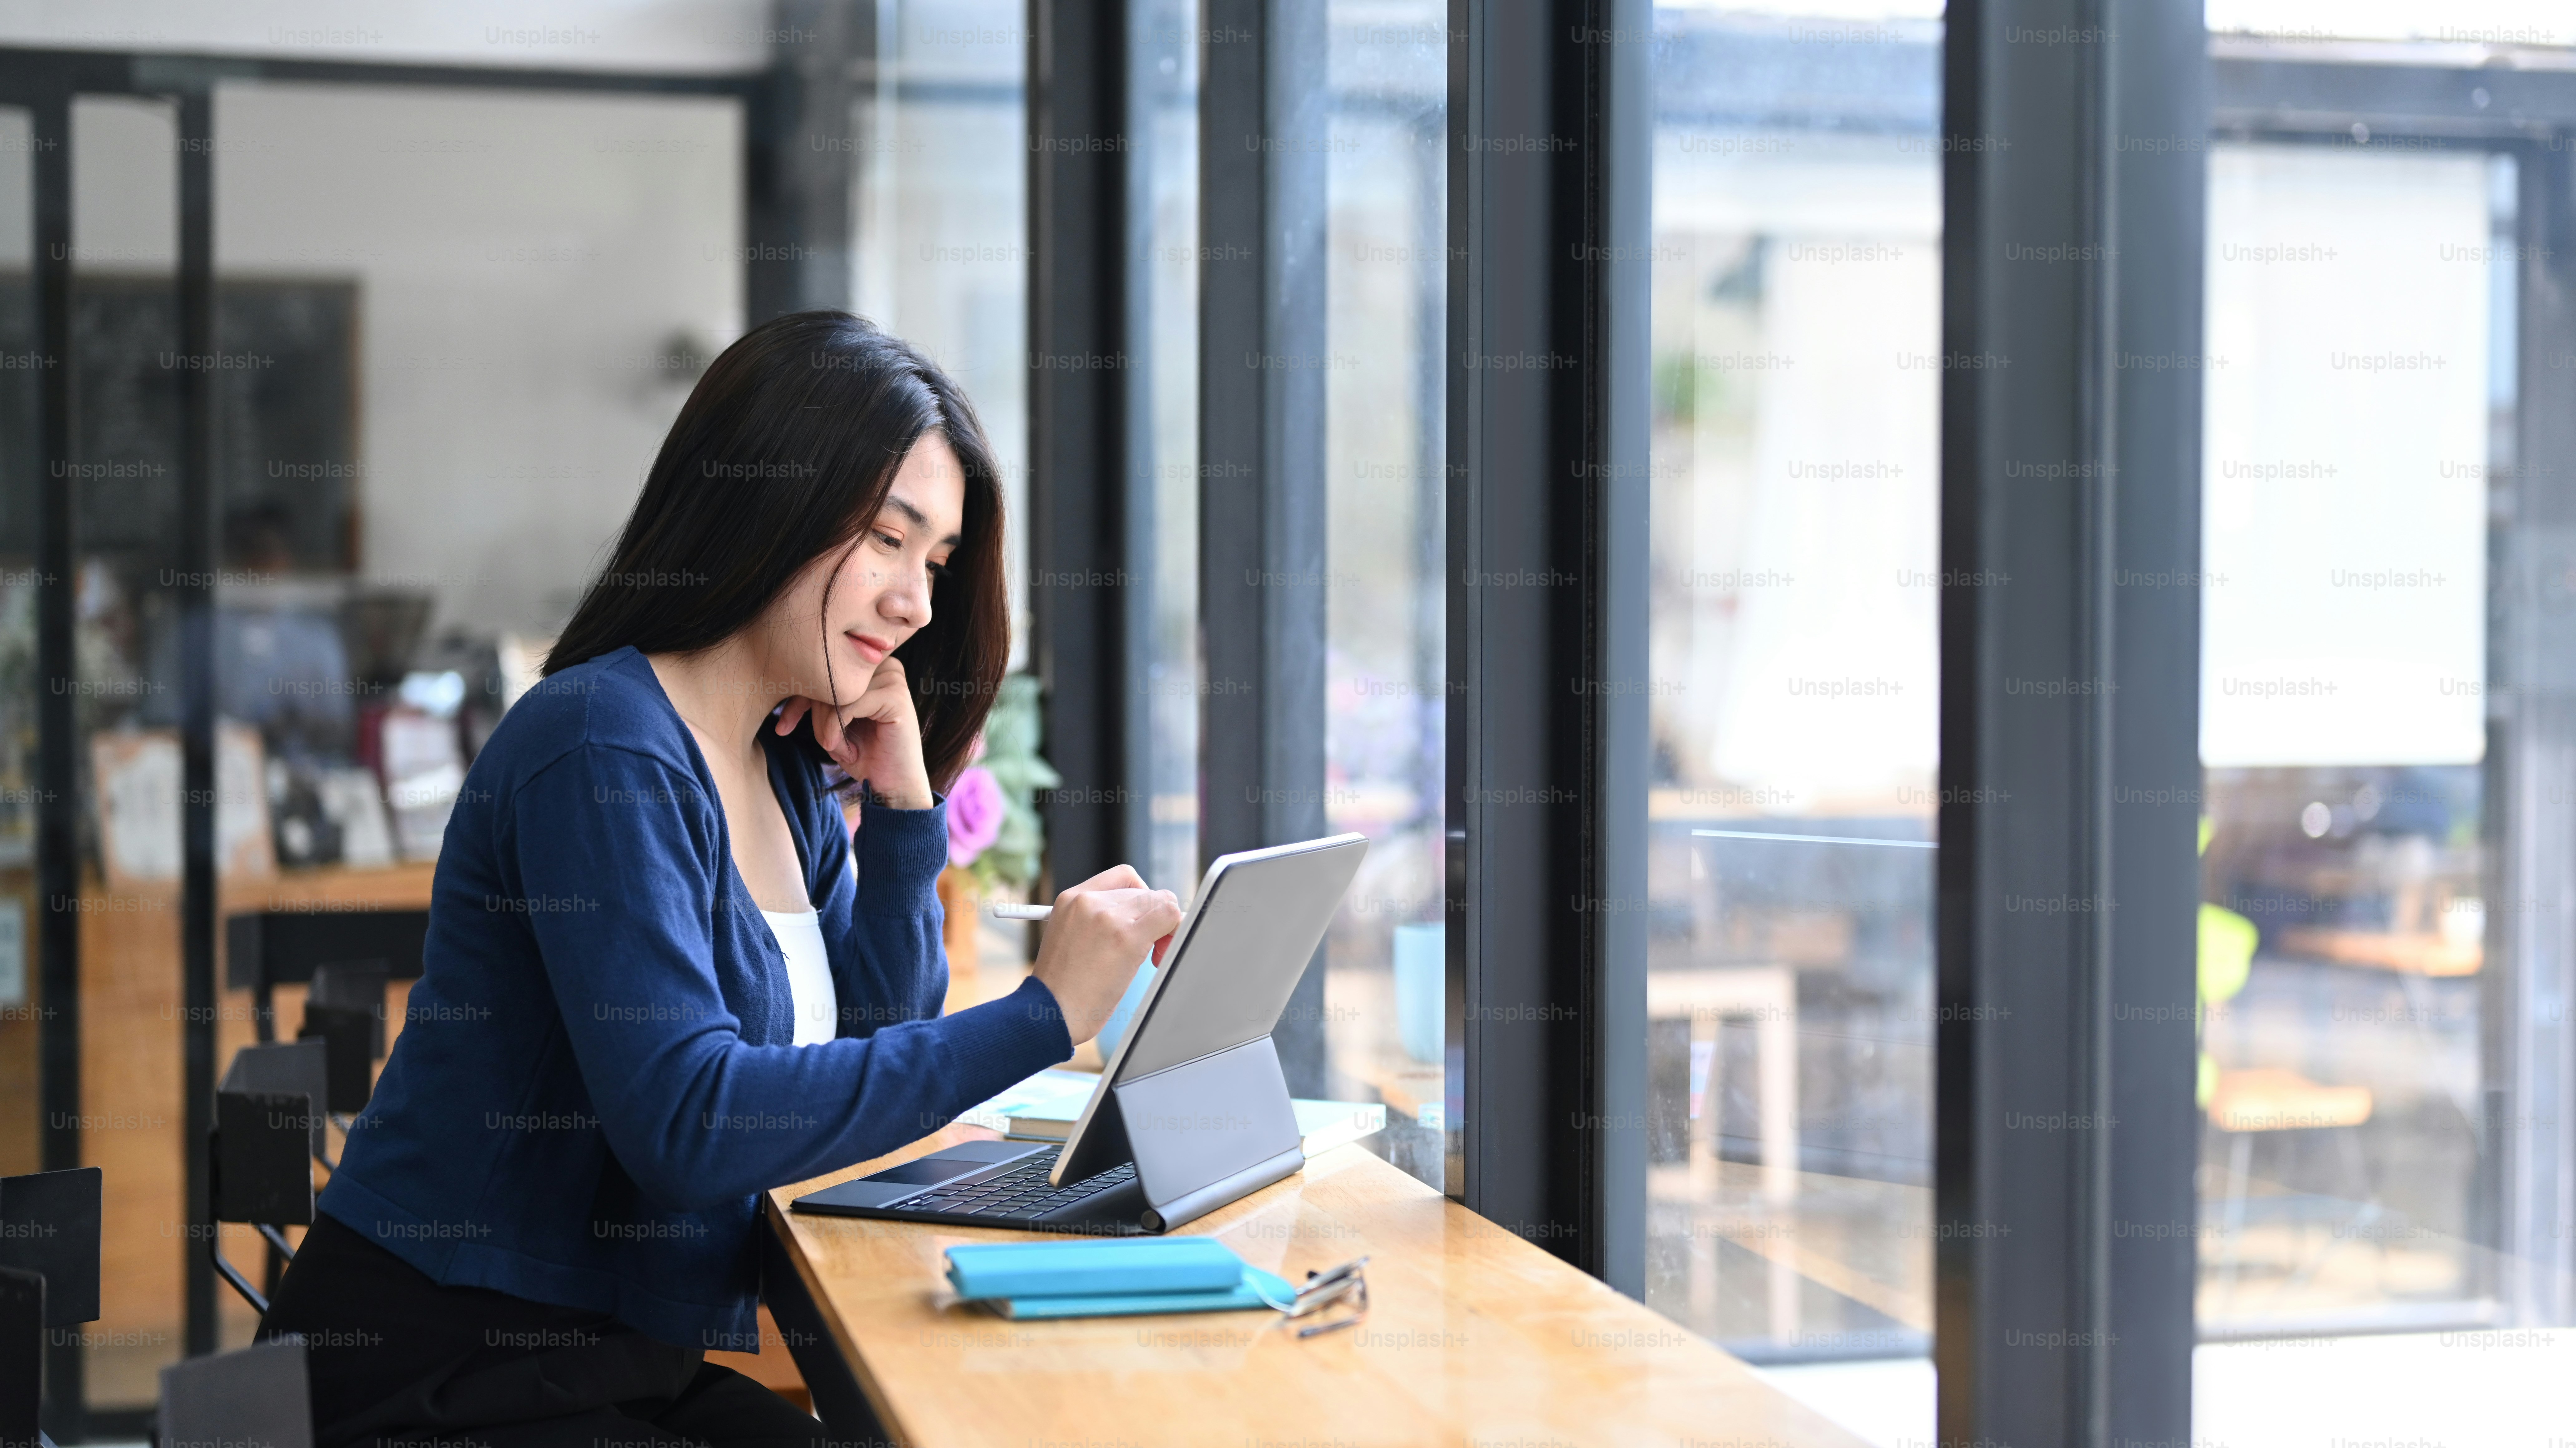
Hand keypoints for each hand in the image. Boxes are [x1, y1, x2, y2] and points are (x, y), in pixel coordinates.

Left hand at [775, 657, 933, 809]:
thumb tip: (789, 680)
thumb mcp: (833, 724)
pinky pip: (847, 705)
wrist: (893, 788)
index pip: (825, 669)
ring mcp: (892, 679)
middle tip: (824, 744)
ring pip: (834, 692)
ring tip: (837, 748)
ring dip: (825, 727)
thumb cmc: (864, 755)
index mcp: (870, 668)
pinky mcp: (895, 697)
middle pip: (828, 678)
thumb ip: (819, 699)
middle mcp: (883, 666)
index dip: (799, 696)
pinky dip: (835, 730)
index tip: (782, 727)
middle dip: (812, 715)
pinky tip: (843, 750)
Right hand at [1028, 864, 1181, 1044]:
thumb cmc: (1063, 988)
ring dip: (1165, 929)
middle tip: (1151, 948)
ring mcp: (1108, 916)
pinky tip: (1159, 956)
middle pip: (1145, 892)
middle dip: (1153, 918)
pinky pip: (1170, 916)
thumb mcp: (1070, 938)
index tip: (1141, 923)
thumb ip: (1098, 920)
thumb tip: (1139, 918)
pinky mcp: (1126, 937)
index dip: (1141, 898)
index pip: (1124, 877)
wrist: (1050, 1013)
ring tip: (1152, 956)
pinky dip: (1174, 933)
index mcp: (1071, 898)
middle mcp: (1088, 901)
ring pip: (1161, 902)